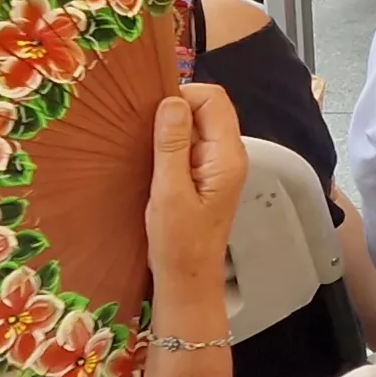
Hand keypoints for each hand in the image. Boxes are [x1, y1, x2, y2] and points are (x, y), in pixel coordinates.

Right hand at [143, 84, 245, 291]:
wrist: (188, 279)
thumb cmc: (178, 243)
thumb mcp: (169, 192)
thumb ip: (172, 145)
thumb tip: (172, 101)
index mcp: (227, 156)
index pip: (213, 100)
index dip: (183, 96)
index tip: (153, 114)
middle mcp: (230, 155)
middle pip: (208, 109)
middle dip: (176, 110)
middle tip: (145, 131)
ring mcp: (220, 165)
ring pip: (198, 126)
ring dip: (172, 129)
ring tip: (146, 146)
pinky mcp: (207, 175)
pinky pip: (192, 144)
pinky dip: (172, 144)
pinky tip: (153, 160)